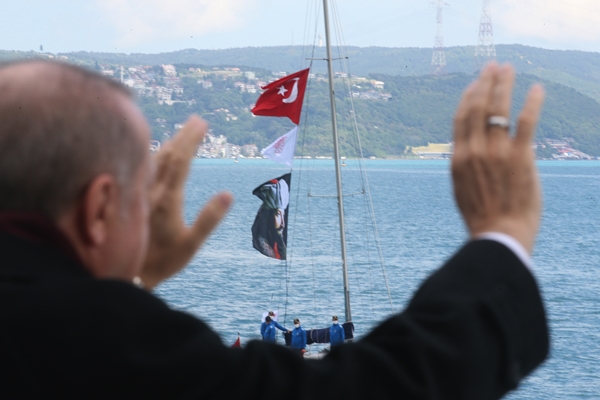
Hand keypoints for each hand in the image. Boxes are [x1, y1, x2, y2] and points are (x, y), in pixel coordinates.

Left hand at [140, 116, 232, 288]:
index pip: (181, 161)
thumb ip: (209, 220)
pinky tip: (156, 152)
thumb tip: (228, 194)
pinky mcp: (130, 196)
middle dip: (183, 134)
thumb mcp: (190, 245)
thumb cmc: (161, 262)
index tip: (203, 123)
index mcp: (167, 199)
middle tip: (198, 120)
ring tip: (183, 132)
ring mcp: (138, 192)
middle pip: (168, 154)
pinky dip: (153, 154)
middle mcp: (150, 191)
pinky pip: (142, 167)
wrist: (120, 272)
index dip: (192, 139)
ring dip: (169, 142)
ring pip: (153, 158)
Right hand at [451, 63, 544, 253]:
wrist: (498, 236)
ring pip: (499, 109)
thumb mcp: (461, 189)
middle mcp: (474, 151)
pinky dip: (532, 103)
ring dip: (504, 85)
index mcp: (458, 158)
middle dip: (485, 82)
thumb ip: (464, 166)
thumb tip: (466, 151)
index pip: (461, 117)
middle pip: (478, 107)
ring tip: (509, 69)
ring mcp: (496, 153)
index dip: (468, 96)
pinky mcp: (520, 157)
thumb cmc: (481, 218)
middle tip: (493, 66)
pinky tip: (537, 89)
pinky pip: (526, 122)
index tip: (476, 83)